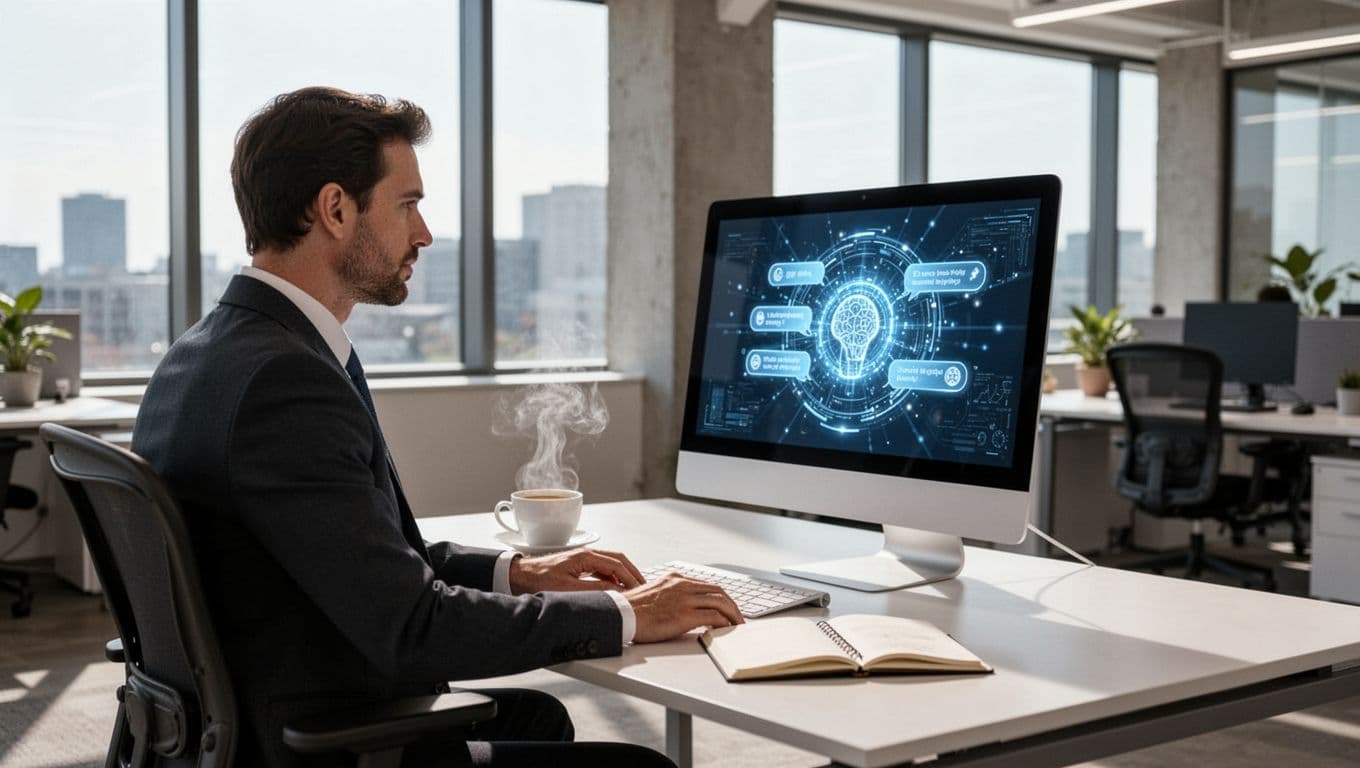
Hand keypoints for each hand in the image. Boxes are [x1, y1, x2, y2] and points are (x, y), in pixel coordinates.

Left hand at [508, 548, 644, 593]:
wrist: (518, 576)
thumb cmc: (538, 580)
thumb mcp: (567, 589)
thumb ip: (594, 590)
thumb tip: (616, 592)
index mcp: (585, 556)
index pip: (617, 565)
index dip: (631, 578)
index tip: (641, 590)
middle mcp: (586, 554)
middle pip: (618, 560)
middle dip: (633, 573)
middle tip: (644, 587)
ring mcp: (583, 559)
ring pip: (611, 564)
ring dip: (624, 575)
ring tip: (633, 589)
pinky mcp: (578, 565)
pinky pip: (602, 569)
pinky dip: (613, 577)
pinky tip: (615, 589)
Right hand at [626, 573, 744, 642]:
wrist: (621, 615)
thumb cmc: (632, 609)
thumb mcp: (655, 593)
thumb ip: (671, 596)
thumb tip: (684, 609)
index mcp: (675, 579)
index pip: (706, 585)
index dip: (720, 597)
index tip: (726, 606)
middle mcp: (682, 585)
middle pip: (718, 591)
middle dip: (732, 605)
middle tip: (737, 617)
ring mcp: (685, 599)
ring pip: (720, 602)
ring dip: (733, 615)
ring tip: (737, 625)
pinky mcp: (684, 615)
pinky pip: (713, 617)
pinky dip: (724, 623)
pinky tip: (725, 630)